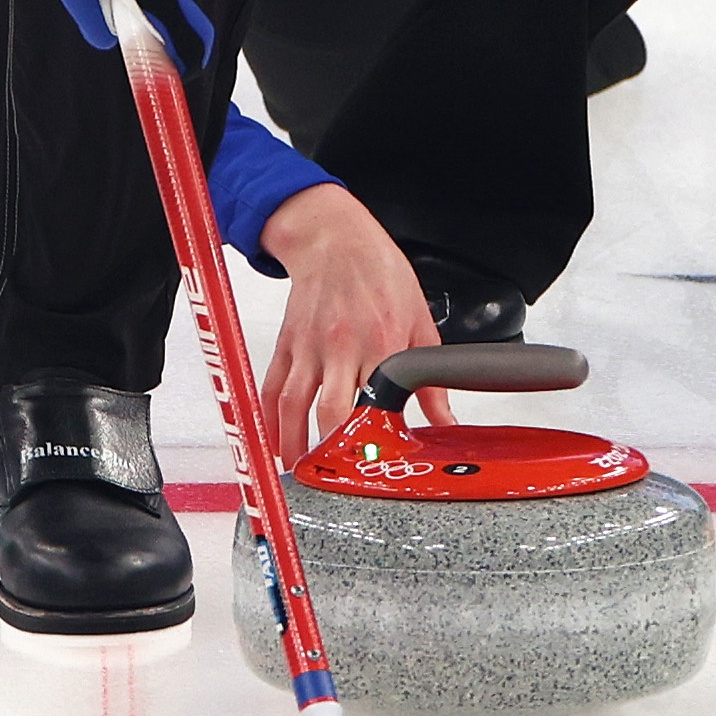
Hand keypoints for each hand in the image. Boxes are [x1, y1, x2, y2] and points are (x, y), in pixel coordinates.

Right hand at [254, 184, 436, 449]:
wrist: (335, 239)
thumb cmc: (379, 274)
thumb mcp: (420, 323)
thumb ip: (430, 379)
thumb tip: (445, 420)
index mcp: (381, 344)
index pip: (375, 400)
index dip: (373, 436)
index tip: (375, 464)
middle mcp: (342, 348)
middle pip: (330, 409)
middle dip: (329, 450)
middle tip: (333, 477)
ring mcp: (309, 347)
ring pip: (293, 403)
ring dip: (293, 441)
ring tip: (299, 469)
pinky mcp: (288, 344)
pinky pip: (272, 386)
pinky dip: (269, 418)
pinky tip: (274, 440)